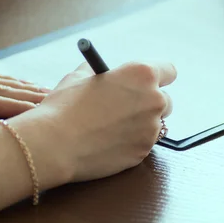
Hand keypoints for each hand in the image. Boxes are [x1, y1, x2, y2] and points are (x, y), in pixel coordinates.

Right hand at [12, 61, 175, 187]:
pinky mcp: (143, 152)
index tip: (149, 82)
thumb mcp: (80, 77)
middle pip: (165, 100)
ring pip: (154, 125)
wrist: (54, 144)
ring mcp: (151, 129)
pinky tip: (108, 141)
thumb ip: (102, 73)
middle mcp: (153, 100)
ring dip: (140, 124)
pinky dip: (130, 143)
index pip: (169, 71)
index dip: (158, 76)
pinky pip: (142, 144)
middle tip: (129, 107)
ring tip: (112, 127)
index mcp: (141, 74)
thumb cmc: (64, 107)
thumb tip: (106, 74)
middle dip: (149, 103)